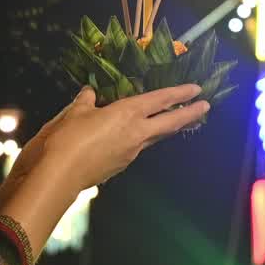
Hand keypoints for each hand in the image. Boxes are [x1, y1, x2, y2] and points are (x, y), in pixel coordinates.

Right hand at [38, 84, 207, 191]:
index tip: (197, 89)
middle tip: (206, 106)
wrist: (58, 176)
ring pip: (156, 137)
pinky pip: (137, 148)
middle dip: (189, 114)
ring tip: (179, 121)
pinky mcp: (120, 166)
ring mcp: (130, 153)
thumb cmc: (67, 138)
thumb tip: (90, 92)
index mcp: (127, 113)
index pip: (160, 100)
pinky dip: (142, 139)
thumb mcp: (74, 112)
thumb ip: (86, 101)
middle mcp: (136, 133)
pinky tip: (135, 137)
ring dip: (169, 128)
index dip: (179, 93)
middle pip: (169, 123)